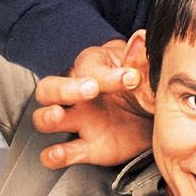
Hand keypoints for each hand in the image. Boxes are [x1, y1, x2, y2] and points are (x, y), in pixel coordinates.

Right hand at [33, 39, 153, 168]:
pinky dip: (54, 156)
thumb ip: (142, 58)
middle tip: (89, 90)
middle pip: (49, 88)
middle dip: (65, 89)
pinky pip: (61, 153)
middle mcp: (77, 96)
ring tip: (58, 116)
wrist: (151, 111)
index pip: (90, 69)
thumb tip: (141, 39)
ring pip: (44, 119)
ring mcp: (78, 122)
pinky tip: (58, 154)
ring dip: (48, 117)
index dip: (110, 75)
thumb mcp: (145, 69)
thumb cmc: (141, 83)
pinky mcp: (86, 148)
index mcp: (91, 69)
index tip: (133, 77)